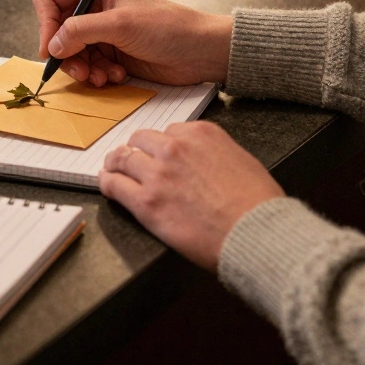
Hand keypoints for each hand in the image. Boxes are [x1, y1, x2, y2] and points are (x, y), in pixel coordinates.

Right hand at [32, 0, 232, 86]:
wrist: (201, 51)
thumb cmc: (168, 27)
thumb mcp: (121, 24)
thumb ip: (81, 31)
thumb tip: (51, 45)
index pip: (50, 0)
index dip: (45, 24)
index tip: (50, 49)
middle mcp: (95, 10)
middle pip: (57, 32)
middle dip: (66, 55)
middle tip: (80, 72)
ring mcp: (103, 34)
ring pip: (72, 54)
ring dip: (84, 69)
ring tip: (103, 77)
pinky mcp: (113, 55)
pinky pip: (90, 68)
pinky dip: (98, 75)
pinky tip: (117, 76)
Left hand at [99, 122, 284, 272]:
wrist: (256, 232)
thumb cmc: (257, 203)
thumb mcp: (241, 160)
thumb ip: (215, 153)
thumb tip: (202, 163)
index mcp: (201, 133)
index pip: (169, 131)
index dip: (162, 145)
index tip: (158, 154)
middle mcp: (176, 147)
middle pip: (141, 140)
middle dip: (136, 150)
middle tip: (131, 161)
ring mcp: (158, 174)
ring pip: (122, 158)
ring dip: (116, 164)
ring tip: (112, 170)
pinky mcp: (146, 202)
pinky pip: (114, 185)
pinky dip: (107, 183)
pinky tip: (107, 185)